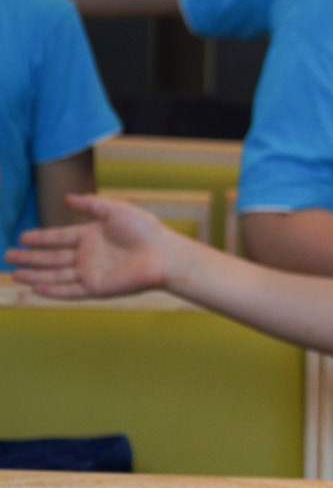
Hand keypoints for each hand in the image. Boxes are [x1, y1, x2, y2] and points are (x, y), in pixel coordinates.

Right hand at [2, 194, 173, 297]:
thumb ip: (90, 204)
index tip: (22, 236)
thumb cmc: (144, 230)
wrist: (163, 254)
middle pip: (52, 257)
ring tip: (15, 274)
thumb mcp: (114, 210)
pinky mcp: (97, 288)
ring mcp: (91, 272)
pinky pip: (70, 290)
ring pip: (56, 275)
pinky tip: (35, 288)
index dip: (40, 238)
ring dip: (36, 275)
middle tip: (8, 256)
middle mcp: (88, 256)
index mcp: (91, 236)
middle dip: (30, 257)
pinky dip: (53, 290)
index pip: (58, 237)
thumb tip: (67, 197)